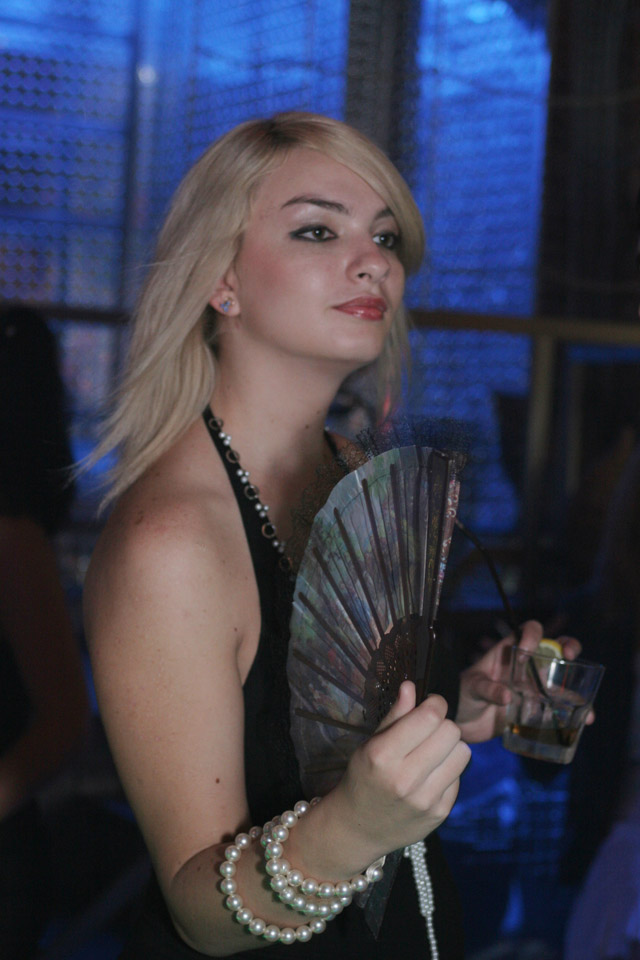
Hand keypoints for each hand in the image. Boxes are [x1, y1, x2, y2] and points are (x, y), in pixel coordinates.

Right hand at [338, 681, 470, 858]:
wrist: (358, 828)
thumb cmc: (363, 777)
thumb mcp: (370, 743)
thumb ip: (395, 715)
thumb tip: (411, 685)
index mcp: (383, 755)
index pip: (430, 717)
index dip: (435, 703)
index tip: (430, 705)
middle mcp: (405, 778)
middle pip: (451, 732)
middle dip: (442, 725)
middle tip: (429, 731)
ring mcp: (425, 799)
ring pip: (463, 753)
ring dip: (451, 747)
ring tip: (433, 752)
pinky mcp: (440, 814)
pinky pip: (460, 777)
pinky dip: (449, 771)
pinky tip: (431, 775)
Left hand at [455, 620, 585, 742]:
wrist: (462, 721)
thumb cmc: (463, 694)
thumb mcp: (472, 687)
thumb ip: (486, 689)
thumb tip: (507, 696)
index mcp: (510, 651)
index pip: (529, 631)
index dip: (533, 635)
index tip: (525, 654)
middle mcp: (527, 666)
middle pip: (555, 648)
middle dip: (569, 646)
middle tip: (570, 655)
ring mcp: (534, 686)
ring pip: (563, 678)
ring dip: (578, 685)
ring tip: (585, 701)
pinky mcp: (537, 707)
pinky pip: (560, 706)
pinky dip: (575, 712)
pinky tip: (586, 720)